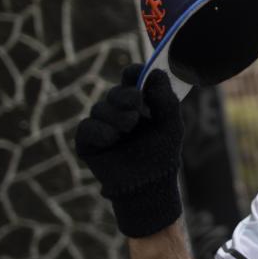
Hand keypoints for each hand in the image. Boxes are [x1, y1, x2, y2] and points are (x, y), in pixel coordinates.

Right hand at [75, 64, 183, 237]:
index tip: (136, 73)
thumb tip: (155, 72)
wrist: (150, 186)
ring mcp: (102, 126)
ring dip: (116, 116)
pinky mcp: (88, 142)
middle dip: (125, 97)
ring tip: (129, 129)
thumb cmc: (162, 155)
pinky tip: (113, 138)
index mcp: (138, 104)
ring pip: (100, 108)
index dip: (133, 73)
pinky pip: (87, 127)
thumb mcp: (170, 124)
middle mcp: (118, 112)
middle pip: (115, 92)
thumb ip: (165, 98)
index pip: (131, 80)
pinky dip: (101, 130)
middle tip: (137, 109)